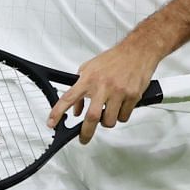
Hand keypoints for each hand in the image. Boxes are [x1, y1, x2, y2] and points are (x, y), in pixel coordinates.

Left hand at [47, 33, 166, 143]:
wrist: (138, 51)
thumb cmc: (114, 59)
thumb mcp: (90, 68)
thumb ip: (80, 87)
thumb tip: (76, 109)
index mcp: (89, 78)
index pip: (69, 97)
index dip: (57, 112)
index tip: (51, 123)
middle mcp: (103, 85)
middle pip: (92, 116)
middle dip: (86, 132)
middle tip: (83, 138)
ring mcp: (118, 92)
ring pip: (109, 120)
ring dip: (107, 121)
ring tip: (109, 111)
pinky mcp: (132, 96)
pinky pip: (124, 117)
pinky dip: (120, 115)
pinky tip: (121, 105)